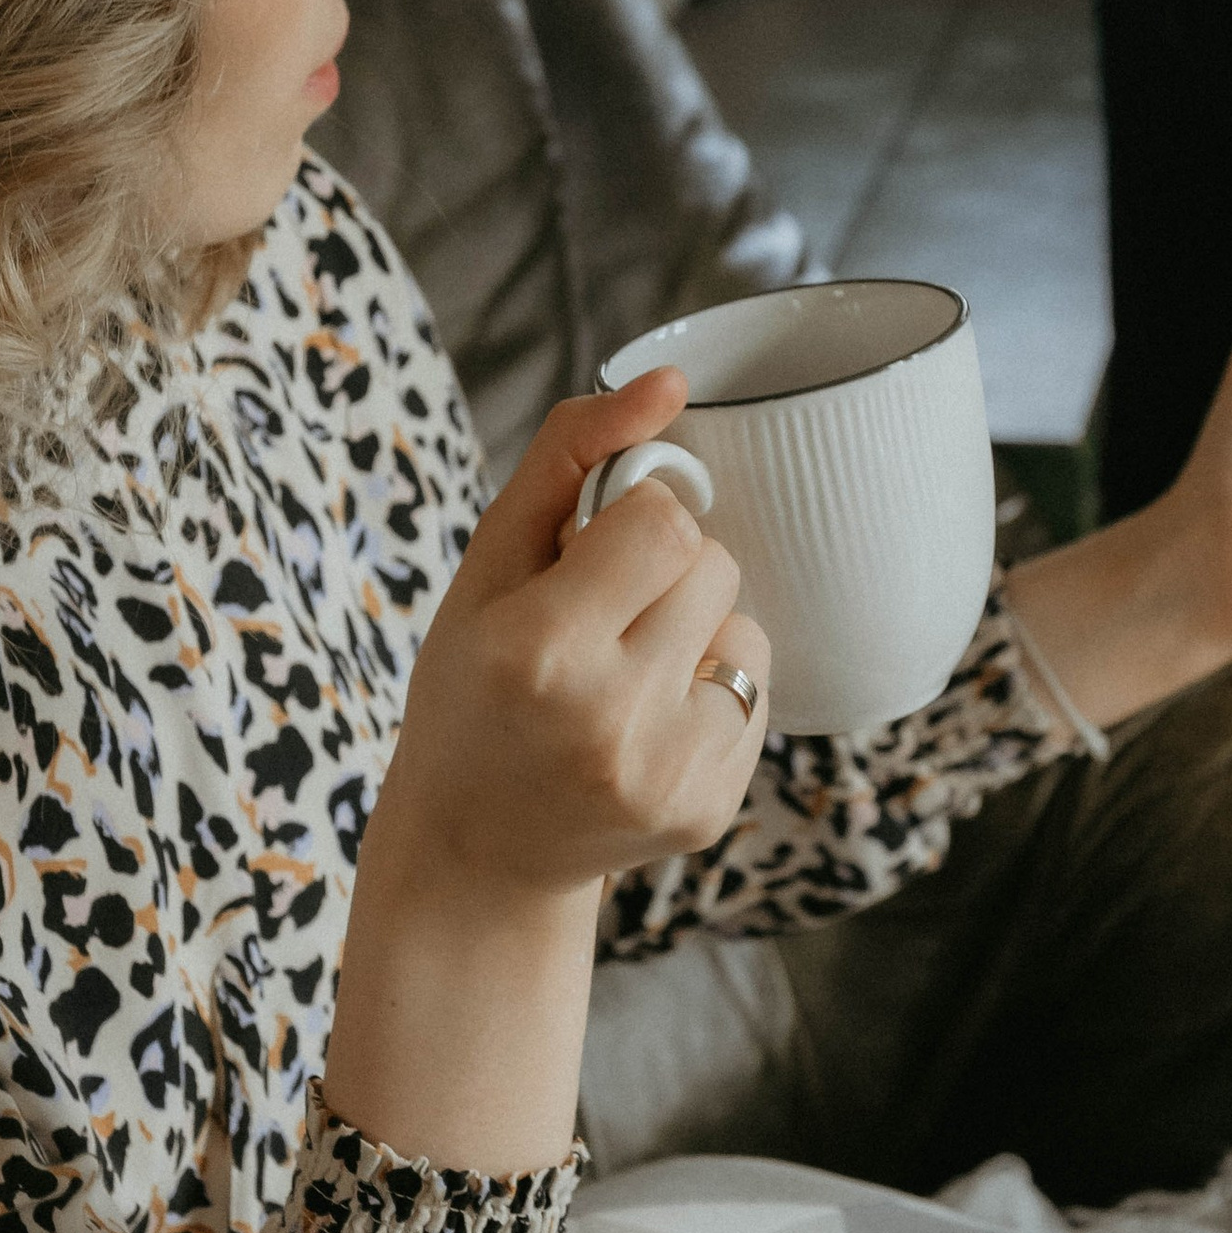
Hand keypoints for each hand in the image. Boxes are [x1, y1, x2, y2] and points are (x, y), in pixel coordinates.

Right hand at [378, 370, 768, 895]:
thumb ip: (570, 455)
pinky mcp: (708, 812)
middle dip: (665, 573)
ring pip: (746, 631)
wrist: (478, 850)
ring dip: (696, 633)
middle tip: (603, 619)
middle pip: (714, 567)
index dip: (632, 524)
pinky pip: (757, 697)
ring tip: (624, 677)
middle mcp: (609, 719)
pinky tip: (645, 728)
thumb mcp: (489, 565)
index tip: (591, 555)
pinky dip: (711, 695)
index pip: (667, 523)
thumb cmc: (474, 689)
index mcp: (539, 650)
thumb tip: (670, 382)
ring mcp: (667, 775)